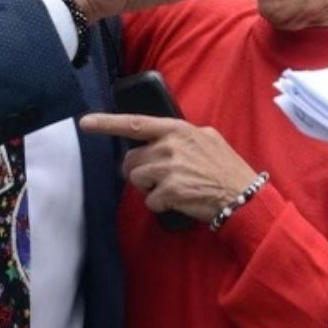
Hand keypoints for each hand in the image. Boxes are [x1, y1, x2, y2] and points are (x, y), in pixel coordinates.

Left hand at [77, 113, 256, 224]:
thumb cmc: (225, 167)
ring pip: (138, 181)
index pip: (135, 124)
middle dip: (138, 171)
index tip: (85, 122)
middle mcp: (170, 146)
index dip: (107, 123)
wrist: (242, 193)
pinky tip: (178, 201)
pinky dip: (161, 205)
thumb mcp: (207, 138)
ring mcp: (169, 168)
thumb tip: (161, 139)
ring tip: (173, 188)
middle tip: (157, 178)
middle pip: (132, 160)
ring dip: (150, 188)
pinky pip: (150, 201)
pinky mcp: (170, 191)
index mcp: (176, 130)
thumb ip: (181, 136)